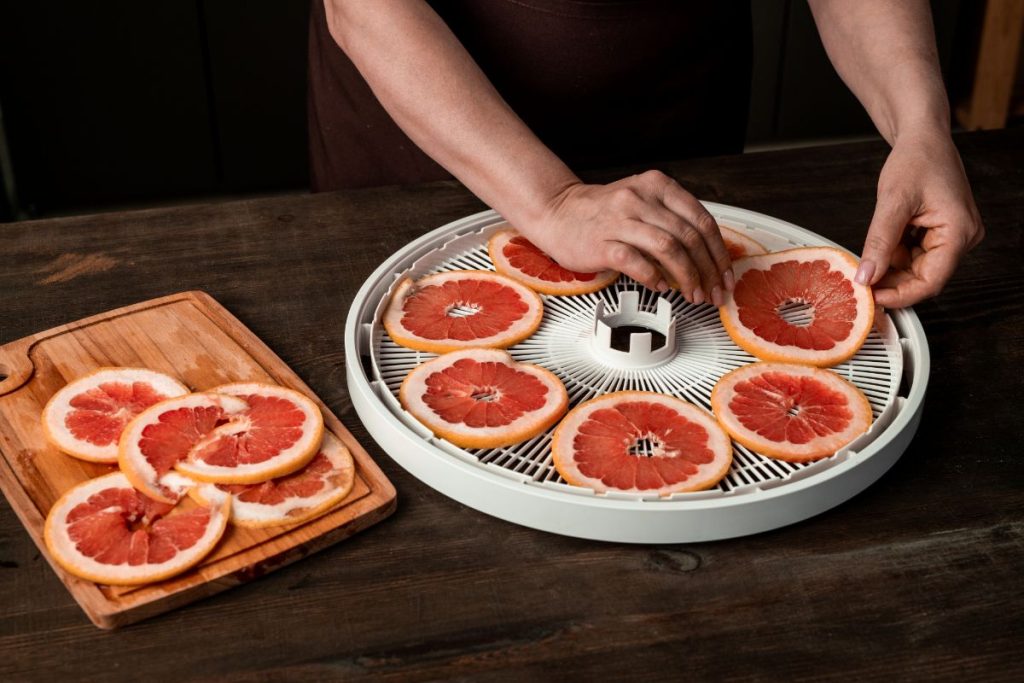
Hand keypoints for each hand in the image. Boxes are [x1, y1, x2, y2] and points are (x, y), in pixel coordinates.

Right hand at [522, 170, 733, 304]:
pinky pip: (636, 262)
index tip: (725, 276)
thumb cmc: (604, 214)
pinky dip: (654, 278)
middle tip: (712, 293)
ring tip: (692, 295)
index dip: (719, 253)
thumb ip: (673, 221)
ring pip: (669, 249)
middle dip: (708, 271)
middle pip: (689, 237)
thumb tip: (708, 258)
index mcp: (657, 185)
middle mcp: (641, 198)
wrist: (558, 212)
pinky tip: (662, 288)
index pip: (702, 219)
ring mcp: (620, 219)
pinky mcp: (602, 242)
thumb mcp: (644, 203)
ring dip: (687, 277)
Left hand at [858, 130, 983, 307]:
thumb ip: (879, 242)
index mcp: (959, 231)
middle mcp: (962, 236)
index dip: (900, 295)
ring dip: (891, 269)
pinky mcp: (939, 233)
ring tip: (866, 264)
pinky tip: (879, 252)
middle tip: (861, 285)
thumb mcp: (892, 201)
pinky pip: (916, 256)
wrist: (922, 138)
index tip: (873, 299)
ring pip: (917, 268)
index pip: (931, 281)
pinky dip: (895, 257)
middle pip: (924, 277)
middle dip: (892, 283)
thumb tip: (866, 275)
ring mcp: (952, 235)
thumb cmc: (917, 159)